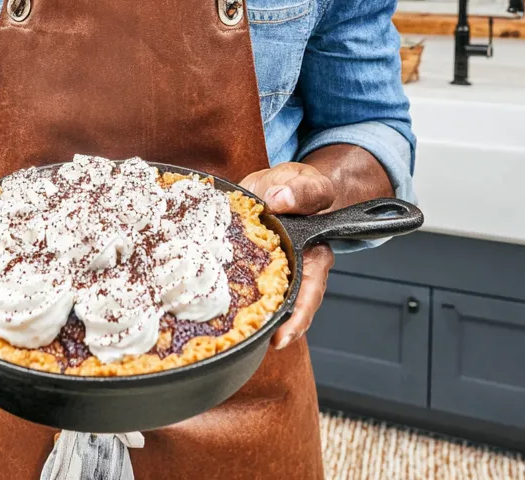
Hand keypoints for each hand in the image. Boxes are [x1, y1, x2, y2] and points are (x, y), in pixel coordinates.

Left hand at [239, 162, 334, 349]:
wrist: (277, 186)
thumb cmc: (293, 187)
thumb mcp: (302, 180)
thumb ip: (298, 189)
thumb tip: (280, 201)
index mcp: (313, 252)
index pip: (310, 289)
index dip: (298, 315)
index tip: (283, 335)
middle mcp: (294, 271)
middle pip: (286, 308)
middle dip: (271, 328)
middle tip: (250, 345)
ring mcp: (270, 273)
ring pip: (263, 303)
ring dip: (249, 319)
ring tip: (228, 338)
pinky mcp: (249, 270)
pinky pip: (241, 288)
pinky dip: (229, 299)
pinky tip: (211, 311)